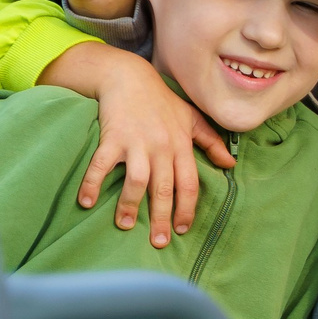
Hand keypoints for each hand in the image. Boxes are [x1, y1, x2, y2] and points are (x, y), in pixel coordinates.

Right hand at [47, 43, 236, 245]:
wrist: (129, 77)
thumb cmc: (162, 101)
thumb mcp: (192, 119)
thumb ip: (211, 142)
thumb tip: (231, 164)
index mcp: (181, 146)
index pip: (189, 183)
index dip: (187, 208)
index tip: (183, 229)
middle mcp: (162, 146)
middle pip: (165, 188)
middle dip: (163, 217)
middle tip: (160, 242)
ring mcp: (137, 143)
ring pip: (137, 180)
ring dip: (130, 205)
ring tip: (126, 226)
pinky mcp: (112, 137)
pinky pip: (102, 164)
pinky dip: (93, 183)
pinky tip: (86, 202)